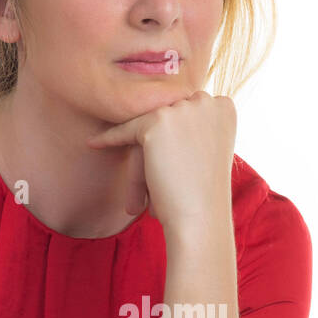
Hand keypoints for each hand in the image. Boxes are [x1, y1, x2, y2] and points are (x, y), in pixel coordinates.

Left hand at [85, 91, 235, 232]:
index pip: (186, 110)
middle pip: (166, 117)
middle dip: (154, 144)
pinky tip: (93, 144)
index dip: (173, 132)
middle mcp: (205, 100)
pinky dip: (109, 138)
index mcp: (224, 106)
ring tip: (133, 183)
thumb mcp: (206, 149)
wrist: (201, 217)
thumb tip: (164, 112)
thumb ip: (192, 126)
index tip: (166, 152)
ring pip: (147, 127)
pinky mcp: (156, 122)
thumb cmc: (204, 192)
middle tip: (151, 173)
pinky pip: (125, 130)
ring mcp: (181, 109)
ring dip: (140, 158)